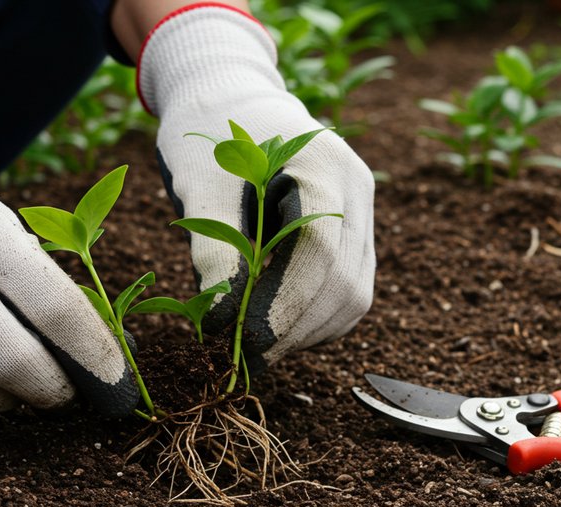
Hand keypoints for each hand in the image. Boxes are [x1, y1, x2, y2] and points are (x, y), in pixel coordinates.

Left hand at [139, 4, 374, 368]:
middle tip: (244, 357)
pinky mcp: (354, 230)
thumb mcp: (198, 183)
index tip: (243, 342)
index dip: (285, 307)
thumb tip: (219, 321)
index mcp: (324, 165)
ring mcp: (362, 210)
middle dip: (294, 329)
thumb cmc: (206, 132)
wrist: (227, 96)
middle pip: (346, 284)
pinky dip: (314, 319)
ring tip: (255, 347)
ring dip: (308, 332)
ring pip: (355, 296)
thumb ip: (213, 249)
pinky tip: (274, 327)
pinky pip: (349, 289)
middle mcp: (357, 188)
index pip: (320, 254)